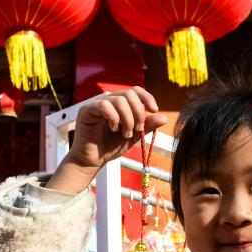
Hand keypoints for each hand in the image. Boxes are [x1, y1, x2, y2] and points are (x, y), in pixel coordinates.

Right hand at [47, 88, 168, 192]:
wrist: (92, 161)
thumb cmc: (110, 147)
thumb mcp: (133, 136)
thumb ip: (147, 126)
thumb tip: (164, 117)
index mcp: (119, 104)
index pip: (135, 91)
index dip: (146, 97)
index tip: (154, 110)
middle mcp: (108, 100)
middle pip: (129, 94)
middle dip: (138, 112)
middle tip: (138, 129)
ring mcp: (96, 104)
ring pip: (119, 100)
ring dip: (127, 118)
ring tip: (126, 134)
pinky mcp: (86, 110)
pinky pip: (104, 105)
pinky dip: (114, 117)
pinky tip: (114, 129)